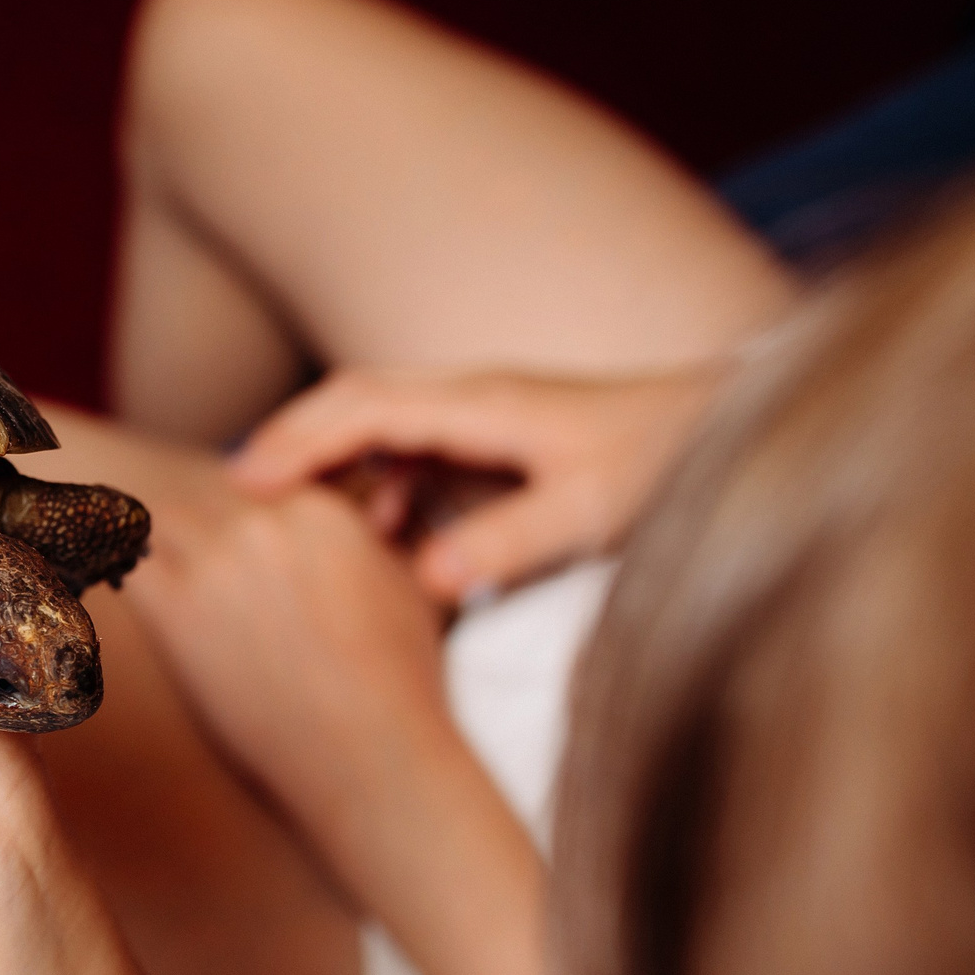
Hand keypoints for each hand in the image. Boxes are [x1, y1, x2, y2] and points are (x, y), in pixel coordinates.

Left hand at [126, 463, 454, 843]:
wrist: (371, 756)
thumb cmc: (397, 687)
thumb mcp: (405, 587)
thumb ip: (367, 538)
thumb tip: (353, 518)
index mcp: (318, 506)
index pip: (250, 480)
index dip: (231, 514)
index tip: (221, 547)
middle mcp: (264, 520)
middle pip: (199, 498)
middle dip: (192, 531)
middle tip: (175, 564)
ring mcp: (218, 561)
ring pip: (154, 523)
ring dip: (151, 548)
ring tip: (142, 580)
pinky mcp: (178, 610)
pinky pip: (123, 567)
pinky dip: (115, 574)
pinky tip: (111, 596)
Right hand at [227, 364, 720, 601]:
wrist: (737, 435)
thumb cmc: (673, 468)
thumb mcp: (593, 513)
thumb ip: (508, 542)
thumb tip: (424, 577)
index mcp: (482, 403)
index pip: (359, 407)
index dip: (294, 444)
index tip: (243, 488)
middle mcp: (473, 397)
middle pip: (352, 403)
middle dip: (289, 446)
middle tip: (238, 503)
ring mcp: (484, 416)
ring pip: (378, 428)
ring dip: (334, 472)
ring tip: (307, 538)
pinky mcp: (499, 442)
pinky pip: (413, 454)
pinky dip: (379, 489)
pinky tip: (386, 544)